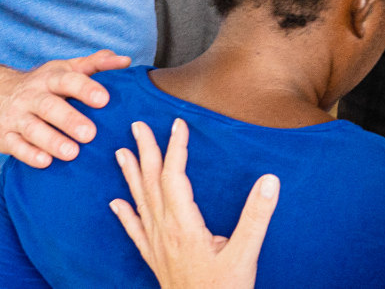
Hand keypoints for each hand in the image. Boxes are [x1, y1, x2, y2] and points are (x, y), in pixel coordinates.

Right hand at [0, 50, 130, 167]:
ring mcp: (16, 117)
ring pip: (32, 129)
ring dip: (52, 141)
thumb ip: (96, 64)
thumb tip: (125, 61)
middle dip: (69, 120)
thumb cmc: (45, 86)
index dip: (85, 89)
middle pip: (49, 107)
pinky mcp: (4, 137)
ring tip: (72, 153)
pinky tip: (45, 162)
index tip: (104, 99)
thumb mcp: (67, 69)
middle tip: (90, 134)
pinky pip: (16, 147)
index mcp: (50, 78)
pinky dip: (29, 155)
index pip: (68, 81)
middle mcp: (31, 96)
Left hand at [110, 120, 278, 288]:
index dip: (175, 148)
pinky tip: (115, 204)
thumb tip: (269, 180)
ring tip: (121, 153)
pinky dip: (124, 215)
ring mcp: (157, 247)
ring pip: (139, 203)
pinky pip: (135, 232)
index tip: (178, 124)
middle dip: (145, 152)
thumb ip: (256, 216)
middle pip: (151, 184)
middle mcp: (165, 233)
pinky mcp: (155, 260)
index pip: (174, 177)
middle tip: (137, 125)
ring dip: (130, 176)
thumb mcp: (245, 254)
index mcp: (184, 226)